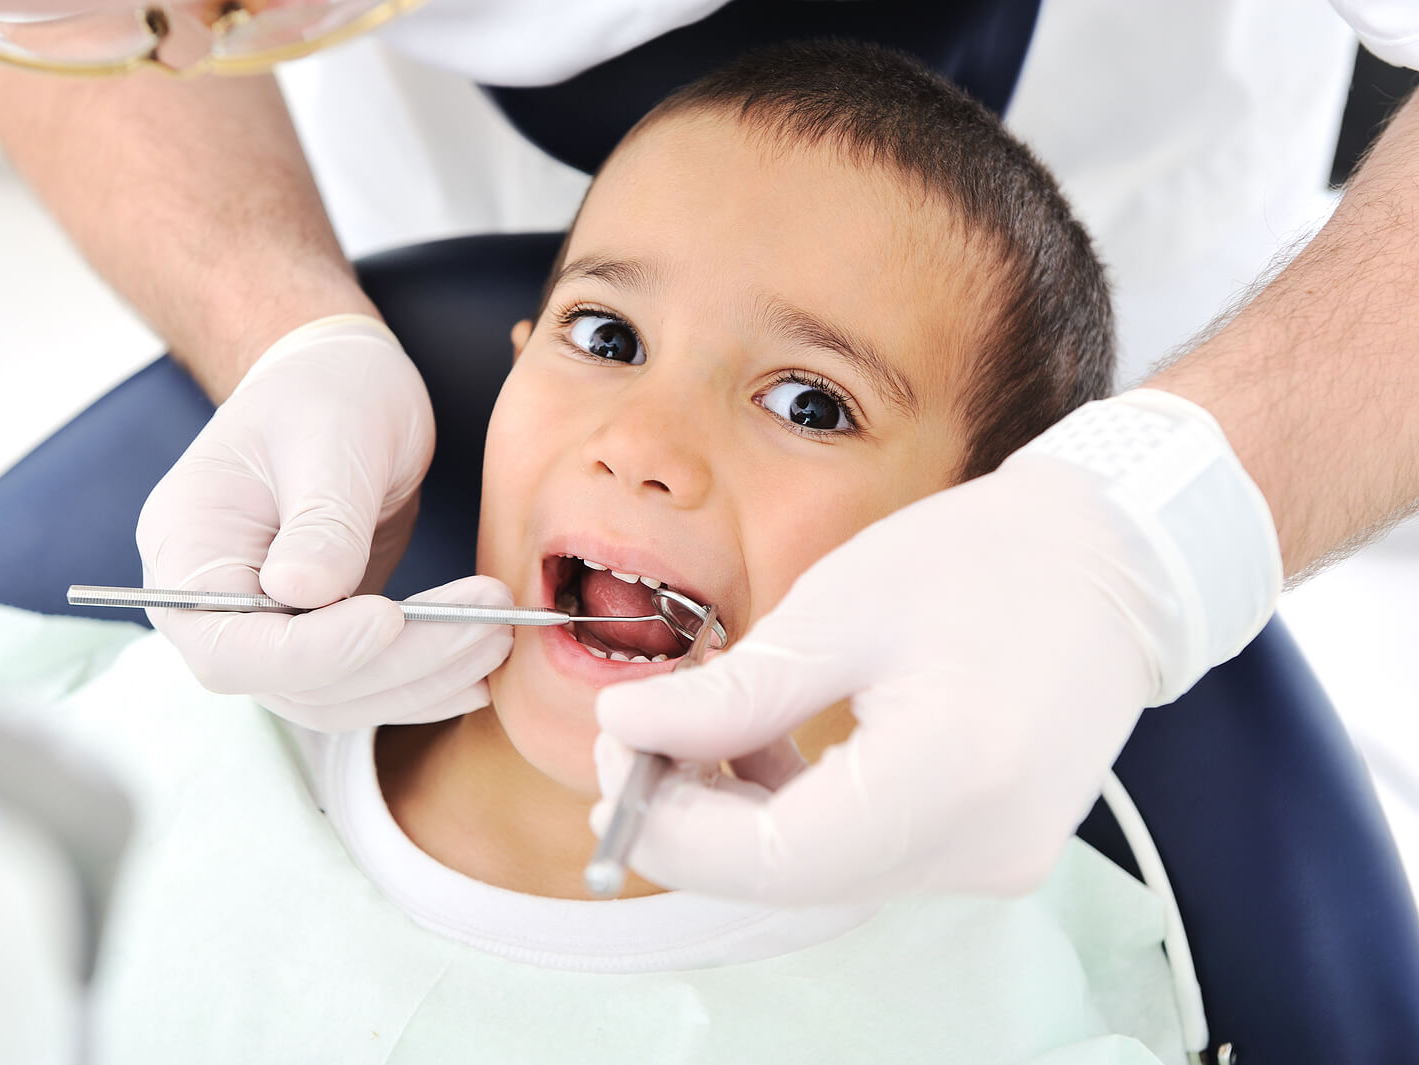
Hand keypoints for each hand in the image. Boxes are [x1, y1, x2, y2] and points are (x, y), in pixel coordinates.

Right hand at [138, 314, 512, 729]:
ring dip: (424, 678)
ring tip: (498, 635)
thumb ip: (321, 517)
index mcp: (187, 551)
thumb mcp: (331, 434)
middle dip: (396, 664)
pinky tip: (480, 666)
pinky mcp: (322, 637)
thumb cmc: (327, 392)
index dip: (311, 651)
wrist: (345, 386)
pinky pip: (367, 681)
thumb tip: (303, 594)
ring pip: (339, 696)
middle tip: (486, 626)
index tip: (390, 619)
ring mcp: (269, 630)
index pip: (228, 645)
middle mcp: (216, 609)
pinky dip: (425, 680)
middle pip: (294, 682)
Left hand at [591, 390, 1281, 903]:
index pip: (774, 859)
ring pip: (816, 872)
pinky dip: (791, 811)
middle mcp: (981, 846)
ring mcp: (989, 860)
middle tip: (633, 735)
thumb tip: (627, 733)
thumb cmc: (983, 561)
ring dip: (736, 813)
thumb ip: (733, 691)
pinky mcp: (983, 849)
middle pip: (790, 877)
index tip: (611, 750)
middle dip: (691, 819)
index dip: (671, 823)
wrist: (1110, 566)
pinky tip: (761, 743)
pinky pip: (856, 855)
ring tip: (699, 723)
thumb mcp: (840, 607)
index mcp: (952, 777)